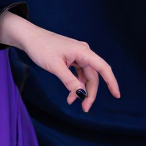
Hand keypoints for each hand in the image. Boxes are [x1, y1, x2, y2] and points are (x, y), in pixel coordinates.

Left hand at [0, 10, 119, 111]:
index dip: (111, 82)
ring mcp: (77, 55)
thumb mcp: (55, 66)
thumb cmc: (41, 48)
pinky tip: (70, 93)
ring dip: (80, 89)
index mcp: (83, 52)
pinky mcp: (71, 58)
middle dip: (89, 92)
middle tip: (85, 108)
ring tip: (71, 102)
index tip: (116, 95)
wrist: (29, 37)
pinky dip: (74, 83)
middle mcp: (83, 53)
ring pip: (85, 76)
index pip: (103, 68)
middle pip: (93, 76)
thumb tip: (81, 93)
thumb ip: (69, 80)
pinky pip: (77, 73)